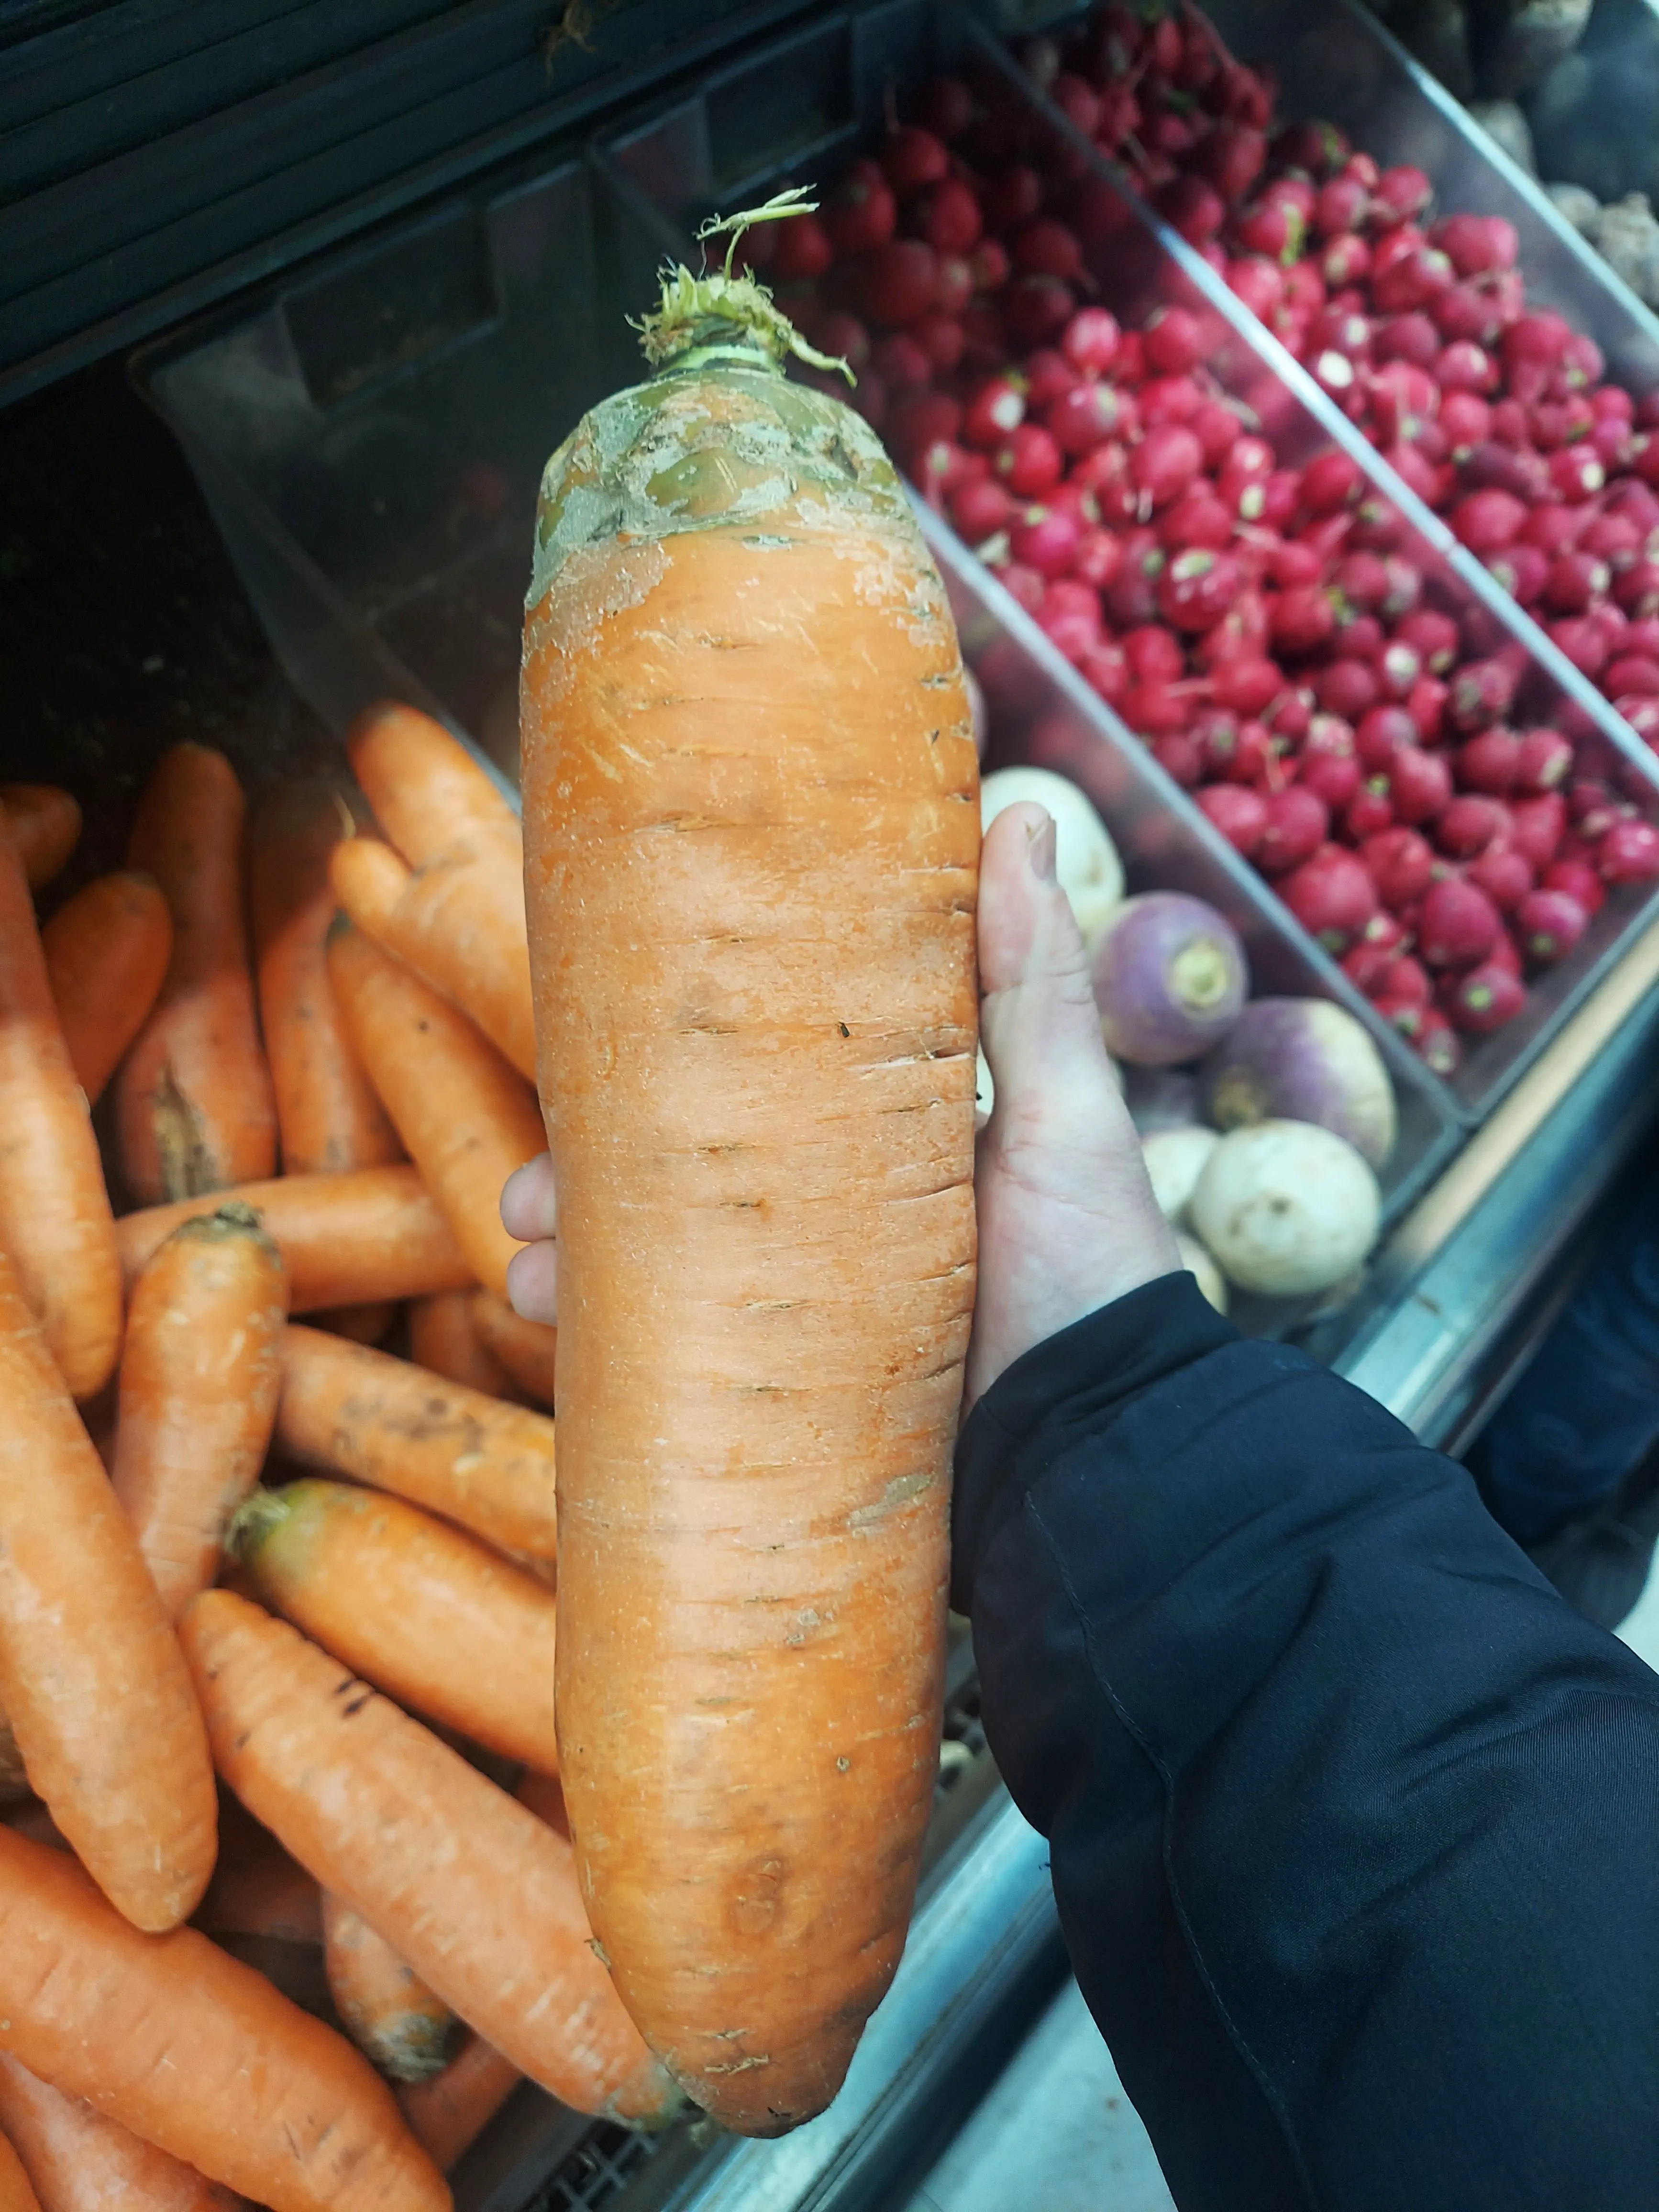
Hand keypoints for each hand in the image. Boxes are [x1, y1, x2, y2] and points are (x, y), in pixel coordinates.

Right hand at [500, 803, 1177, 1389]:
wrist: (1111, 1460)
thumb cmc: (1097, 1277)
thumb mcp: (1067, 1116)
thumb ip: (1031, 982)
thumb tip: (1020, 817)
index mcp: (882, 1144)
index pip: (752, 1084)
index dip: (664, 1071)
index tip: (586, 1049)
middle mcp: (836, 1221)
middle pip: (684, 1180)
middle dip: (591, 1180)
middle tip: (530, 1191)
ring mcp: (807, 1312)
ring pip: (665, 1272)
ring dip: (581, 1263)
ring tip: (525, 1268)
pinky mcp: (794, 1395)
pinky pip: (685, 1362)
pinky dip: (614, 1352)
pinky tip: (552, 1340)